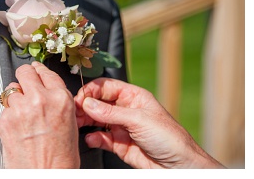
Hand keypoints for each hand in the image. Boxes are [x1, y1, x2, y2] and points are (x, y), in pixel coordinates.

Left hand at [0, 62, 78, 167]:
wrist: (45, 175)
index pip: (46, 72)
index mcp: (61, 98)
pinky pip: (4, 108)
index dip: (40, 71)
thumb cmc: (61, 158)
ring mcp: (21, 108)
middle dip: (25, 77)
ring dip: (15, 98)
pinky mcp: (5, 120)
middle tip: (24, 84)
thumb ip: (57, 102)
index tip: (36, 70)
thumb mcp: (69, 122)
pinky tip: (18, 127)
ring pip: (11, 89)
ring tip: (22, 113)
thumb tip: (46, 91)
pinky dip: (9, 115)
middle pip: (25, 72)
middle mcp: (40, 99)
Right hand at [74, 78, 223, 168]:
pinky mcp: (120, 145)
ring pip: (98, 121)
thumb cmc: (169, 137)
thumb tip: (88, 103)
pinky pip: (101, 139)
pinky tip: (90, 139)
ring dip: (86, 122)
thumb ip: (111, 112)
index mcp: (134, 97)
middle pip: (99, 103)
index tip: (80, 98)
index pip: (107, 87)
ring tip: (77, 124)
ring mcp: (123, 128)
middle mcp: (127, 110)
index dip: (92, 91)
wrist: (178, 165)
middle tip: (75, 112)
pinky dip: (93, 139)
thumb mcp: (139, 119)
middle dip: (86, 106)